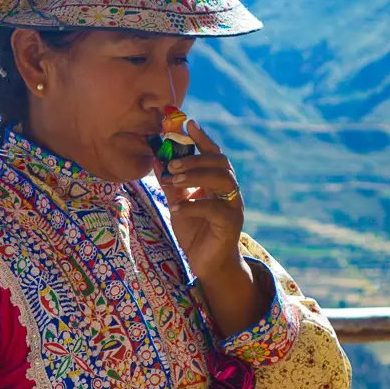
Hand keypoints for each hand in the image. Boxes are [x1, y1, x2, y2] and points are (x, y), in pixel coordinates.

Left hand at [154, 121, 243, 284]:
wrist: (208, 264)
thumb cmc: (195, 232)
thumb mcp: (178, 203)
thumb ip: (171, 183)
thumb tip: (156, 160)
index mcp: (217, 184)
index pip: (214, 154)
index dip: (203, 138)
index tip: (188, 124)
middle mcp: (229, 192)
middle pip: (220, 163)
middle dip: (195, 159)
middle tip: (172, 163)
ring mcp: (233, 207)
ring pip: (223, 180)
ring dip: (197, 175)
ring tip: (174, 180)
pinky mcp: (230, 225)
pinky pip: (214, 209)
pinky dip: (193, 205)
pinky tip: (176, 208)